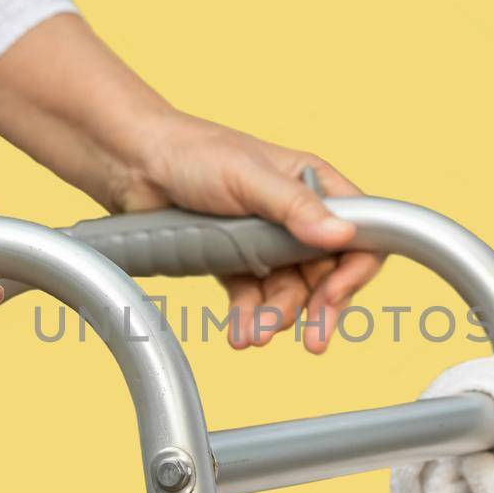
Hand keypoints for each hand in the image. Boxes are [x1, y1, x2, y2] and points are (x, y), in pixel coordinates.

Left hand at [112, 113, 383, 352]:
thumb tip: (341, 236)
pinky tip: (240, 333)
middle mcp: (297, 215)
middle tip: (314, 340)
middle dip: (320, 307)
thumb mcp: (249, 177)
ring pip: (290, 291)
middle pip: (328, 272)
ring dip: (278, 317)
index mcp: (314, 184)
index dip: (355, 269)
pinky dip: (250, 317)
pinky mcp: (237, 261)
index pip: (360, 233)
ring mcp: (267, 241)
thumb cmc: (193, 152)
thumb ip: (295, 208)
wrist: (133, 166)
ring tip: (255, 334)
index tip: (334, 296)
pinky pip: (254, 298)